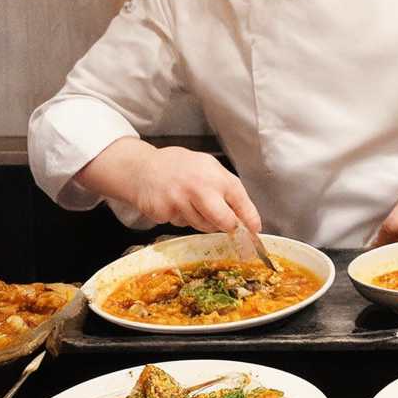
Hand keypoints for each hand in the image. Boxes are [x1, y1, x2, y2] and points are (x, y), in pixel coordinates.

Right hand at [132, 146, 261, 235]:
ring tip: (190, 202)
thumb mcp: (209, 168)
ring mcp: (180, 200)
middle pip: (225, 222)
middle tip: (222, 221)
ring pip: (203, 227)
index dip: (250, 219)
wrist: (141, 167)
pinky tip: (174, 204)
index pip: (240, 202)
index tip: (255, 230)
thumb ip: (228, 190)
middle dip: (226, 226)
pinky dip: (180, 219)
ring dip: (201, 221)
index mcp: (215, 175)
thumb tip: (247, 218)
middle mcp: (199, 187)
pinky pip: (182, 225)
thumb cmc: (180, 168)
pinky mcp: (164, 211)